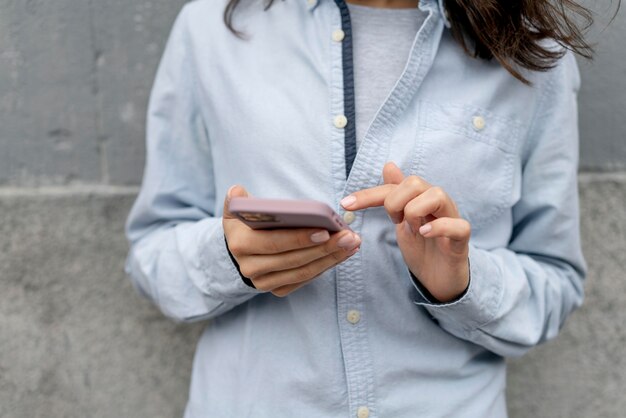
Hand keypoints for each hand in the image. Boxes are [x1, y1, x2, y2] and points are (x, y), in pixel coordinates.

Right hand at [223, 185, 360, 296]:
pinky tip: (344, 252)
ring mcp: (264, 283)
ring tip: (352, 243)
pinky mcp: (278, 290)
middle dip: (325, 248)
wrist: (240, 249)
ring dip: (331, 258)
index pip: (274, 243)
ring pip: (304, 272)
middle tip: (348, 236)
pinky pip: (306, 279)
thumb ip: (238, 200)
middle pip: (294, 260)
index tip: (325, 230)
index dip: (300, 238)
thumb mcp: (237, 209)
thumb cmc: (245, 223)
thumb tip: (237, 191)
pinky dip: (327, 266)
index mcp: (240, 245)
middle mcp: (250, 268)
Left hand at [340, 162, 470, 302]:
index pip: (393, 186)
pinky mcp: (461, 238)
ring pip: (437, 194)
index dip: (368, 195)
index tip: (345, 204)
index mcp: (421, 196)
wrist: (439, 278)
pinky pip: (457, 225)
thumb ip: (394, 194)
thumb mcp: (402, 221)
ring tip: (413, 230)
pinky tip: (424, 234)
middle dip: (395, 201)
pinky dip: (438, 227)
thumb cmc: (422, 247)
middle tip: (396, 221)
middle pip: (415, 182)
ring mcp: (452, 218)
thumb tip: (389, 165)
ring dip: (415, 211)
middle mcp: (438, 202)